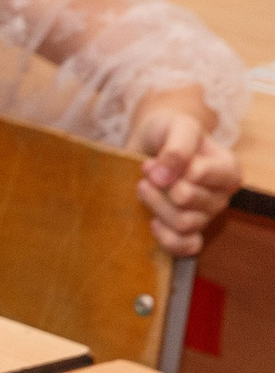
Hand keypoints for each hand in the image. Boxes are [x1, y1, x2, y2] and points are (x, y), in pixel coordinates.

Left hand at [128, 88, 239, 256]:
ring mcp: (206, 216)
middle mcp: (221, 196)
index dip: (172, 168)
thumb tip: (164, 177)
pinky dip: (166, 238)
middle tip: (146, 171)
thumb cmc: (169, 133)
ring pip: (182, 223)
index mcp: (228, 170)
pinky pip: (186, 247)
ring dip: (155, 205)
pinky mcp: (188, 232)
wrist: (151, 145)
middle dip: (158, 186)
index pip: (199, 175)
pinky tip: (152, 221)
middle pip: (186, 201)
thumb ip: (177, 146)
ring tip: (143, 187)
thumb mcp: (177, 125)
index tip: (155, 159)